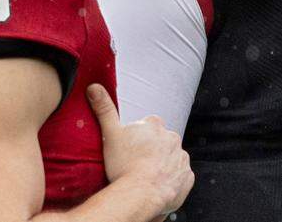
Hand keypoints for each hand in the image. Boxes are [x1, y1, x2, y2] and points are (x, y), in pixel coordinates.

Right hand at [87, 83, 194, 213]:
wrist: (142, 194)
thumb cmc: (124, 165)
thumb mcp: (110, 134)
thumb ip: (104, 109)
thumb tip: (94, 87)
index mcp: (154, 125)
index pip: (147, 127)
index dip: (137, 140)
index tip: (129, 150)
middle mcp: (172, 137)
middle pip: (160, 143)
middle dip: (151, 151)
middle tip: (135, 165)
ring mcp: (181, 157)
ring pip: (171, 159)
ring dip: (161, 166)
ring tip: (145, 178)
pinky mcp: (187, 177)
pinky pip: (179, 177)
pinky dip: (171, 181)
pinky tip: (157, 186)